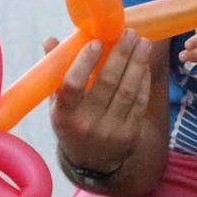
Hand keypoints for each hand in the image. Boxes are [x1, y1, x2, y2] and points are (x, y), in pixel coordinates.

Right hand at [48, 29, 152, 173]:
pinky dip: (144, 80)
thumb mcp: (58, 104)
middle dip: (121, 54)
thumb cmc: (71, 123)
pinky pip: (140, 102)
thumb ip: (56, 72)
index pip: (73, 86)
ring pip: (127, 91)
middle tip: (129, 32)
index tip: (97, 41)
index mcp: (63, 116)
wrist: (90, 163)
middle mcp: (86, 125)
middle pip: (107, 83)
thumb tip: (51, 40)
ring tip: (143, 42)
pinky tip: (144, 63)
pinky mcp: (130, 135)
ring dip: (137, 63)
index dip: (85, 62)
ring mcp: (110, 132)